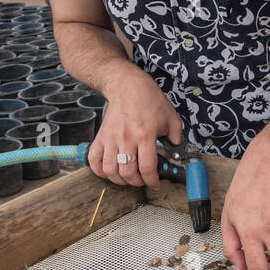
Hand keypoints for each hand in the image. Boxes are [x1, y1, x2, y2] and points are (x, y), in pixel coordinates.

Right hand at [87, 67, 182, 186]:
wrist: (127, 85)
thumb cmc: (150, 100)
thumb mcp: (171, 119)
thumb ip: (175, 140)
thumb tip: (172, 158)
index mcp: (145, 135)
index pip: (147, 167)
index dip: (152, 181)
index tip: (156, 184)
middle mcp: (126, 138)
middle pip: (128, 173)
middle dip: (137, 182)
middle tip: (143, 180)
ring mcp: (111, 138)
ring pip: (110, 170)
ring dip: (120, 180)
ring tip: (128, 177)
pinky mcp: (100, 136)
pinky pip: (94, 160)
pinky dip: (100, 171)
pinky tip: (109, 171)